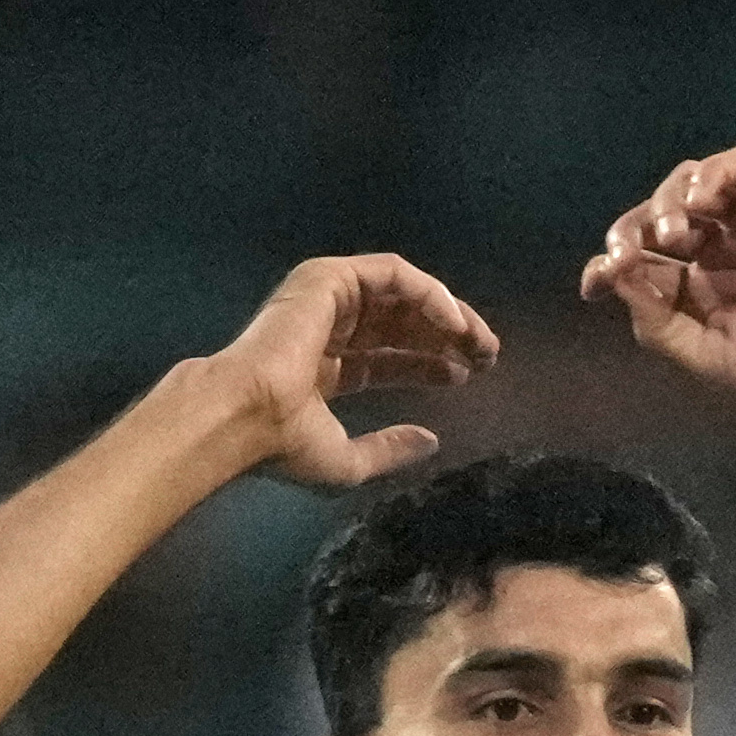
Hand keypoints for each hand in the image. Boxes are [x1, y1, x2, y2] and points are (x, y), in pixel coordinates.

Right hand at [216, 253, 499, 492]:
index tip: (469, 376)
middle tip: (487, 356)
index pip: (387, 358)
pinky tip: (454, 322)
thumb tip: (430, 442)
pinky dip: (428, 293)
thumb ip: (388, 450)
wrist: (247, 418)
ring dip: (446, 313)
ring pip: (401, 295)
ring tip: (479, 341)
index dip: (430, 364)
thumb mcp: (349, 462)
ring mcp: (325, 300)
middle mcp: (325, 329)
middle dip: (447, 337)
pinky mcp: (329, 278)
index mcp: (324, 369)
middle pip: (399, 324)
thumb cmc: (286, 446)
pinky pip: (393, 274)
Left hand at [581, 149, 735, 405]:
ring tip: (670, 234)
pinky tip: (698, 205)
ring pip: (690, 185)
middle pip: (656, 220)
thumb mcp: (713, 358)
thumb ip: (662, 325)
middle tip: (626, 254)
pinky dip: (710, 175)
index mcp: (701, 293)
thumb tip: (618, 283)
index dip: (611, 266)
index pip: (643, 265)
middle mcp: (720, 251)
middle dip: (632, 231)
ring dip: (666, 202)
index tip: (594, 282)